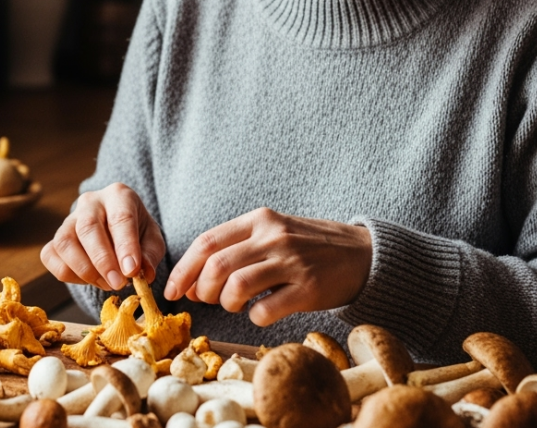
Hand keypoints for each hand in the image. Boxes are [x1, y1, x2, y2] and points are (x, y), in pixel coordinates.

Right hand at [41, 183, 165, 291]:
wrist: (116, 229)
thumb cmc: (137, 233)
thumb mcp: (152, 239)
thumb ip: (150, 255)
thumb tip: (142, 274)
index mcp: (118, 195)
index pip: (121, 218)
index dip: (125, 246)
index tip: (131, 271)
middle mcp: (90, 202)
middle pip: (88, 228)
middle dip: (102, 260)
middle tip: (118, 284)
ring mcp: (68, 220)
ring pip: (65, 243)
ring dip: (85, 270)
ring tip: (107, 283)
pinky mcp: (54, 239)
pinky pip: (50, 256)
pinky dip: (68, 274)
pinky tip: (89, 279)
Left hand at [163, 208, 372, 326]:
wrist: (363, 254)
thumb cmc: (308, 247)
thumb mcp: (273, 233)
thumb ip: (236, 250)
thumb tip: (192, 283)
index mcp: (259, 219)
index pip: (207, 242)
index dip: (183, 269)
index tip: (172, 290)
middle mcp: (273, 236)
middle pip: (216, 266)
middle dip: (201, 289)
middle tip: (206, 300)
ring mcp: (292, 262)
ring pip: (236, 286)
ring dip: (227, 303)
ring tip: (236, 305)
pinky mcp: (308, 289)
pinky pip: (265, 310)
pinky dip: (254, 317)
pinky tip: (262, 312)